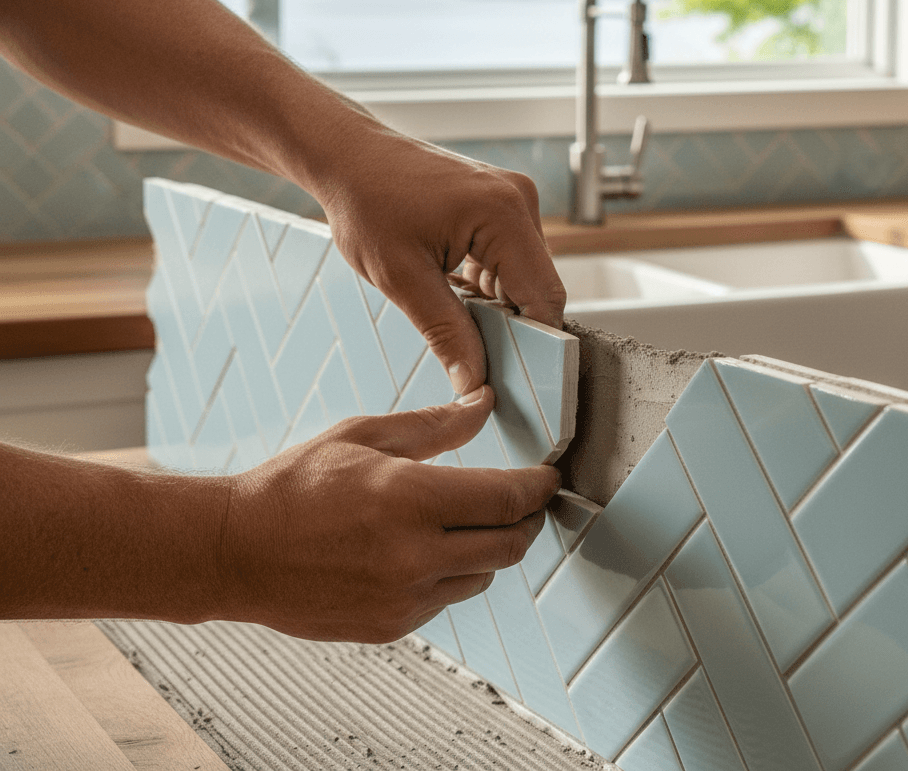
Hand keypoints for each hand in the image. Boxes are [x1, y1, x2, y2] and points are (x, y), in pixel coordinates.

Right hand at [217, 387, 558, 642]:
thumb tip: (483, 404)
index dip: (538, 486)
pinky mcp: (390, 627)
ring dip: (492, 547)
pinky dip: (454, 573)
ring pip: (484, 575)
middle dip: (528, 518)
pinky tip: (431, 548)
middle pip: (509, 544)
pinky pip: (447, 600)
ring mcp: (402, 599)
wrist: (235, 551)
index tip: (549, 476)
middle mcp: (412, 557)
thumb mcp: (364, 435)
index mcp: (408, 500)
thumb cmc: (293, 486)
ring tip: (474, 519)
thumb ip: (434, 424)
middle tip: (528, 498)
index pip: (506, 499)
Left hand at [316, 120, 566, 394]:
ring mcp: (511, 198)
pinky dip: (487, 283)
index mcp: (504, 214)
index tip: (520, 379)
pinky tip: (451, 288)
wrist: (348, 155)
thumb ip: (446, 332)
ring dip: (496, 305)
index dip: (538, 344)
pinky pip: (509, 258)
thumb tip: (474, 381)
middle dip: (513, 326)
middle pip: (537, 287)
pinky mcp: (499, 203)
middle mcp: (519, 200)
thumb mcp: (402, 278)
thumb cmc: (367, 201)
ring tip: (450, 312)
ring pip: (523, 275)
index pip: (544, 296)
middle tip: (476, 358)